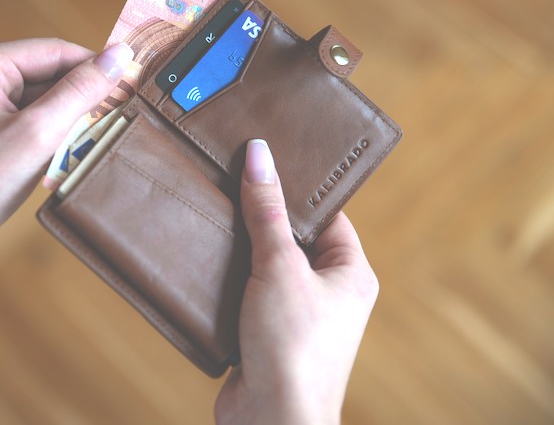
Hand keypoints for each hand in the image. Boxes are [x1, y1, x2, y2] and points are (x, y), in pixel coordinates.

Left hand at [0, 39, 132, 373]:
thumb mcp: (37, 134)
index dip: (97, 68)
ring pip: (44, 100)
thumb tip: (121, 55)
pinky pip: (31, 121)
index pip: (56, 51)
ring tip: (87, 146)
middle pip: (50, 74)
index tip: (134, 87)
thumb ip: (80, 91)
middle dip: (81, 99)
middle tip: (115, 122)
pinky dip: (52, 138)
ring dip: (68, 122)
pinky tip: (63, 159)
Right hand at [215, 140, 378, 424]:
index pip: (326, 215)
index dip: (297, 188)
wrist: (271, 421)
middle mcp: (329, 293)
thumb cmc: (292, 348)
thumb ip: (267, 211)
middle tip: (231, 181)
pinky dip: (227, 279)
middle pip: (292, 238)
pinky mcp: (266, 334)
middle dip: (261, 216)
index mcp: (350, 273)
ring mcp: (297, 315)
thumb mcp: (280, 267)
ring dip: (240, 248)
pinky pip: (246, 294)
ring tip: (212, 212)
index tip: (266, 161)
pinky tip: (204, 258)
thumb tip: (259, 154)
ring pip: (265, 266)